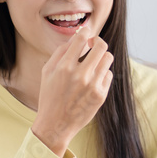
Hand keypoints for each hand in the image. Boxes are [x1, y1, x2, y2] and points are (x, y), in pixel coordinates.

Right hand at [31, 29, 113, 156]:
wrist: (55, 125)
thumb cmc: (50, 96)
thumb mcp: (47, 72)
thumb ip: (61, 52)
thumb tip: (77, 37)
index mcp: (64, 67)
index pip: (81, 38)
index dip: (86, 32)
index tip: (86, 34)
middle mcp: (80, 75)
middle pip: (101, 46)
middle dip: (98, 41)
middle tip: (94, 45)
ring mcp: (92, 85)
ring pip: (108, 58)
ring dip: (102, 56)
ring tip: (94, 62)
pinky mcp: (101, 95)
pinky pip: (108, 74)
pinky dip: (102, 73)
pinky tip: (93, 78)